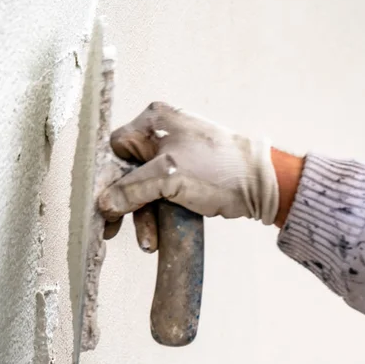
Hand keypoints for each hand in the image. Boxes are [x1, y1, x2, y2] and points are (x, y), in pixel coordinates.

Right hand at [98, 102, 280, 250]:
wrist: (261, 185)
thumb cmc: (218, 168)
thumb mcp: (169, 176)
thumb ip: (131, 188)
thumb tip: (103, 203)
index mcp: (154, 122)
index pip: (116, 149)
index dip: (108, 179)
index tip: (103, 206)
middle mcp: (161, 135)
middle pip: (127, 173)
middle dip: (124, 204)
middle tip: (111, 230)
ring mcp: (173, 157)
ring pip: (143, 190)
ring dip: (141, 217)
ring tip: (147, 242)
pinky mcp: (184, 178)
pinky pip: (160, 198)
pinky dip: (155, 217)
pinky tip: (154, 236)